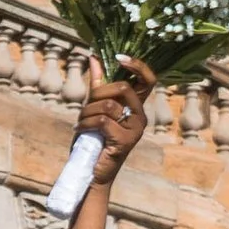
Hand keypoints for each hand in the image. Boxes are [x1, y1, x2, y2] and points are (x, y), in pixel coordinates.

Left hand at [76, 57, 155, 187]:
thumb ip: (97, 84)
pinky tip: (80, 129)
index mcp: (137, 106)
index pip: (148, 79)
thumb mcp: (94, 108)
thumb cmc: (93, 140)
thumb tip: (93, 56)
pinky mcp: (124, 141)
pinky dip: (86, 123)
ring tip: (80, 121)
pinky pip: (102, 121)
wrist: (90, 172)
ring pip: (108, 104)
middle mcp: (141, 116)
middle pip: (123, 87)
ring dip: (87, 111)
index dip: (137, 65)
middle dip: (98, 92)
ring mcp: (135, 130)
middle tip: (86, 105)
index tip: (119, 57)